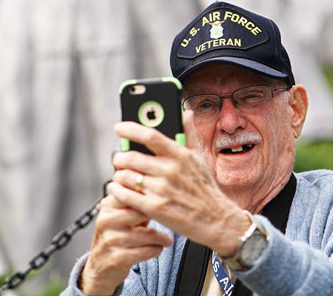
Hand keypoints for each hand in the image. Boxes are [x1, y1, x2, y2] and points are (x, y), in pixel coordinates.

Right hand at [80, 194, 172, 294]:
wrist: (99, 266)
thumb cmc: (116, 235)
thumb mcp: (123, 215)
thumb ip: (137, 201)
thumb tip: (161, 190)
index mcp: (108, 205)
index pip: (133, 193)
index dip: (152, 197)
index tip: (167, 201)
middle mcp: (106, 220)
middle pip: (141, 212)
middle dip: (160, 217)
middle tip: (172, 220)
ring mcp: (110, 240)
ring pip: (146, 235)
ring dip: (161, 238)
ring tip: (167, 239)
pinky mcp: (115, 258)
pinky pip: (144, 252)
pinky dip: (155, 250)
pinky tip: (157, 248)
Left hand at [108, 120, 250, 257]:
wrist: (216, 220)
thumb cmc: (205, 188)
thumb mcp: (199, 158)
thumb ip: (189, 133)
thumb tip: (186, 113)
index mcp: (180, 155)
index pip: (151, 136)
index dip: (131, 129)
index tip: (118, 128)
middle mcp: (170, 171)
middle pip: (131, 157)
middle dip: (119, 157)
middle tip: (119, 159)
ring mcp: (162, 190)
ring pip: (125, 176)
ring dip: (118, 175)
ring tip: (121, 176)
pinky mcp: (155, 208)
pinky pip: (126, 195)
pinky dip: (117, 191)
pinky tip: (117, 189)